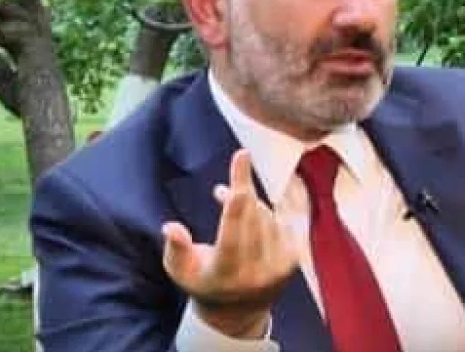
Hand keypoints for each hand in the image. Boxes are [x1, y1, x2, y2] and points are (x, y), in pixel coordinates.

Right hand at [162, 149, 297, 337]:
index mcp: (226, 272)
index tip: (242, 155)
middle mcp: (257, 271)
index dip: (237, 188)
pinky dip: (263, 215)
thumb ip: (176, 249)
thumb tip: (170, 227)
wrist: (239, 309)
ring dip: (248, 207)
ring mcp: (279, 265)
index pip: (233, 225)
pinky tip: (251, 224)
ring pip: (265, 213)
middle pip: (251, 211)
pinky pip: (279, 219)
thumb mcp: (181, 270)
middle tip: (220, 191)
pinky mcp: (294, 258)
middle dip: (237, 194)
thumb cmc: (203, 281)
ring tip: (231, 210)